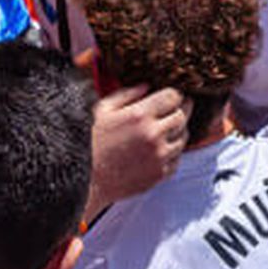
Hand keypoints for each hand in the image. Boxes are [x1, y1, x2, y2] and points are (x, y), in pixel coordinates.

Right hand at [87, 82, 187, 212]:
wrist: (83, 182)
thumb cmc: (87, 144)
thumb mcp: (101, 110)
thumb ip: (126, 94)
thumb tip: (147, 86)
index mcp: (139, 115)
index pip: (173, 96)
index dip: (174, 94)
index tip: (171, 96)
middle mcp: (153, 135)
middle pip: (183, 115)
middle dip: (181, 109)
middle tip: (175, 108)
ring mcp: (158, 157)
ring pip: (183, 138)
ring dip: (177, 131)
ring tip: (166, 128)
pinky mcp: (159, 175)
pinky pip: (177, 159)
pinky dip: (172, 153)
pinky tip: (159, 149)